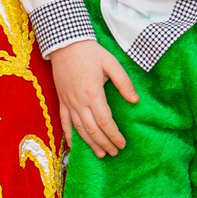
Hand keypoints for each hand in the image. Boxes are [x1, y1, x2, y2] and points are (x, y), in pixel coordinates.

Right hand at [50, 39, 137, 156]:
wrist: (65, 43)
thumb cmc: (90, 52)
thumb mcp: (111, 63)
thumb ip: (123, 82)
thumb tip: (135, 100)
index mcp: (93, 94)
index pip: (106, 122)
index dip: (114, 135)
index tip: (122, 144)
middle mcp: (80, 102)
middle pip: (93, 130)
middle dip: (105, 144)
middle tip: (115, 153)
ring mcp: (69, 102)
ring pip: (79, 130)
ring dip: (90, 144)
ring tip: (101, 154)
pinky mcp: (62, 100)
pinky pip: (64, 122)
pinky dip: (69, 135)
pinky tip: (75, 146)